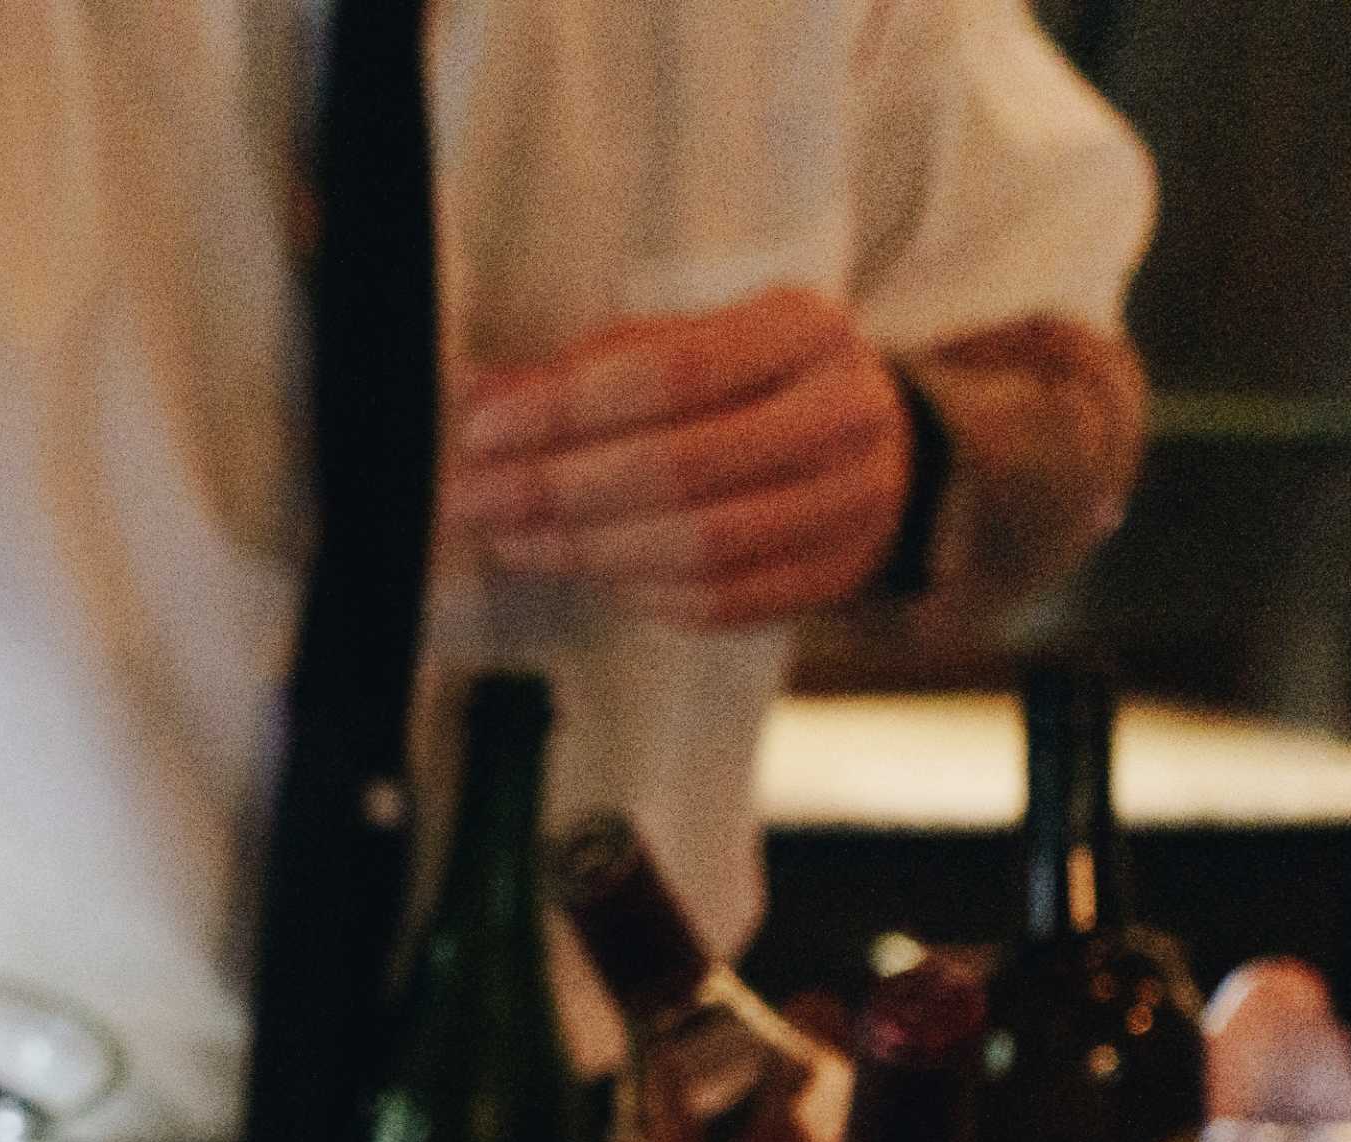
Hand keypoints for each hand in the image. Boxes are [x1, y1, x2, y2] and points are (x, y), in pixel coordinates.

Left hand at [443, 288, 913, 629]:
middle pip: (682, 465)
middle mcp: (841, 413)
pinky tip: (586, 572)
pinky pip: (721, 601)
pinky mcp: (832, 577)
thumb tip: (477, 392)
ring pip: (700, 545)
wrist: (878, 449)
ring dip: (586, 550)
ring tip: (511, 541)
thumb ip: (591, 365)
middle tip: (472, 500)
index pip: (673, 370)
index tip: (483, 430)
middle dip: (558, 489)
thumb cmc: (755, 386)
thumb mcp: (691, 343)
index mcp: (802, 331)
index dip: (568, 406)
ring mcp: (848, 504)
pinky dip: (640, 592)